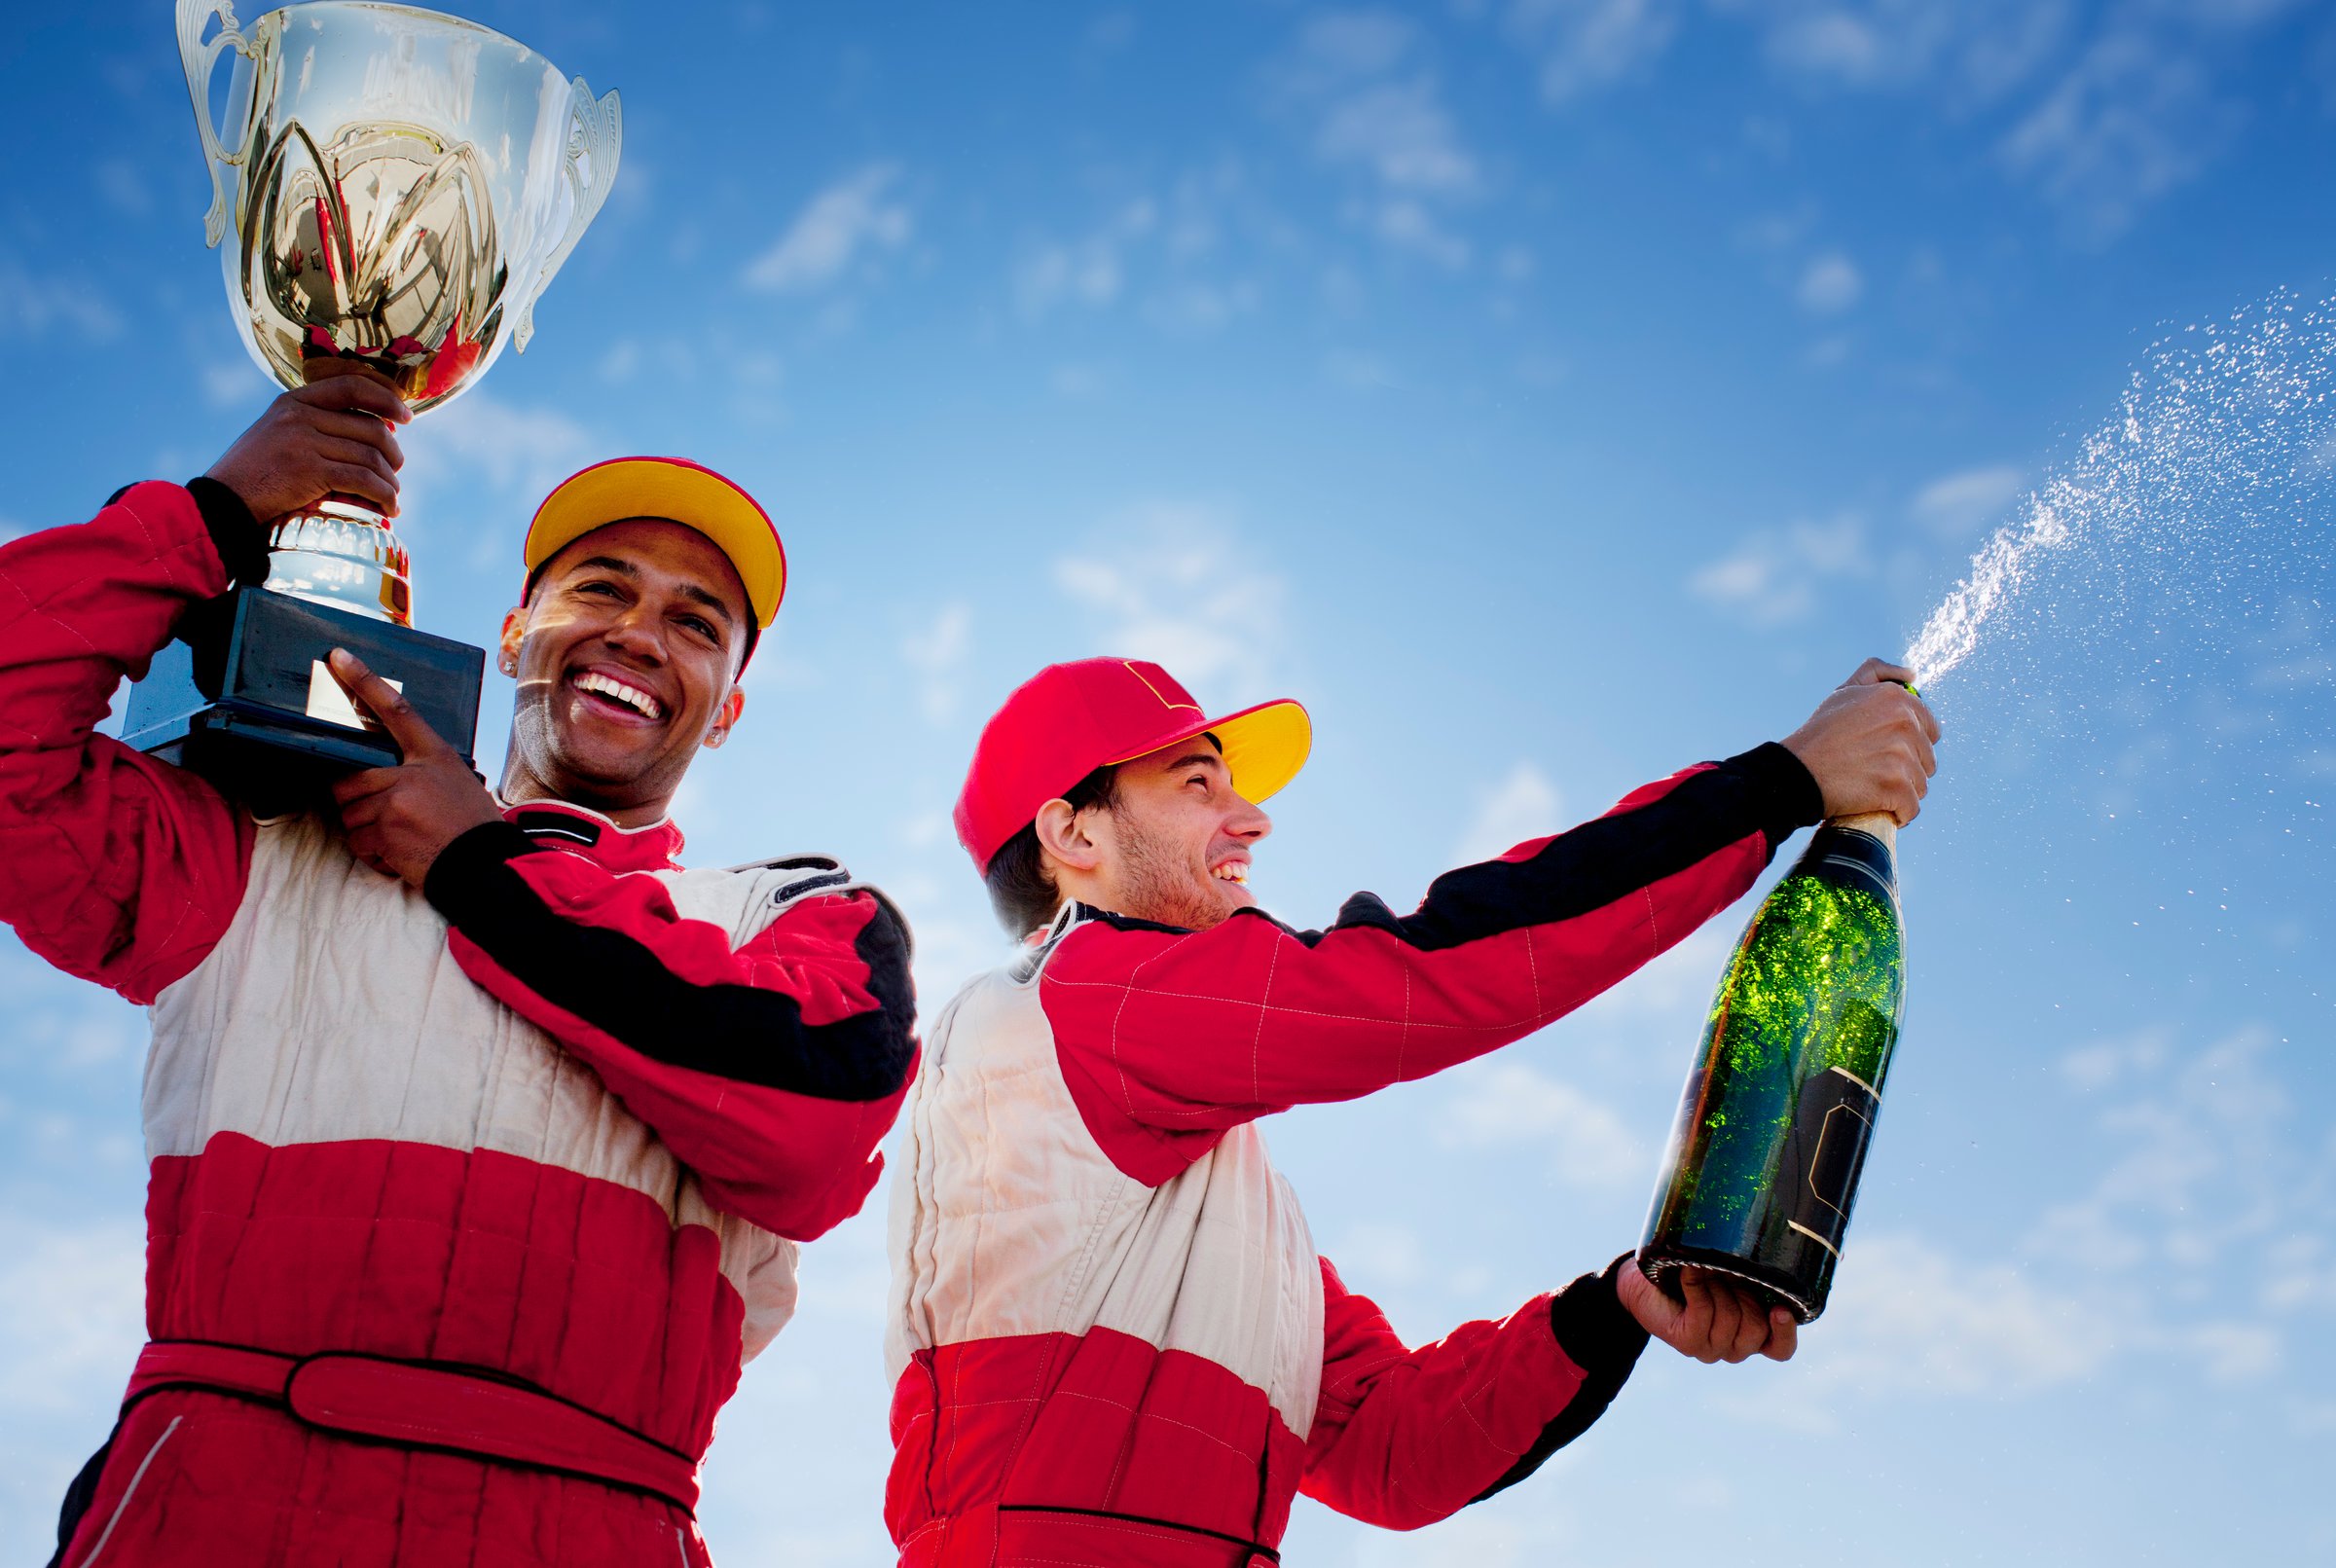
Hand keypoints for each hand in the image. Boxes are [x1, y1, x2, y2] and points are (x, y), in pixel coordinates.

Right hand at [203, 364, 410, 522]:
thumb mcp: (278, 434)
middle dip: (392, 453)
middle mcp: (300, 415)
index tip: (406, 415)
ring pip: (371, 457)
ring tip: (392, 496)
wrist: (222, 502)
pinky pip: (363, 480)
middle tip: (395, 471)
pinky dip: (383, 496)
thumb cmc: (255, 475)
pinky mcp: (309, 470)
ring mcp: (304, 441)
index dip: (386, 398)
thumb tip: (378, 430)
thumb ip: (316, 425)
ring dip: (390, 481)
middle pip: (371, 428)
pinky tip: (389, 508)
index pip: (351, 386)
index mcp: (294, 401)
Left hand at [327, 649, 501, 885]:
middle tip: (384, 818)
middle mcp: (412, 773)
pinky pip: (356, 840)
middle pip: (350, 779)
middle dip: (356, 803)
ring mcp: (396, 800)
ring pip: (349, 813)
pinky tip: (399, 855)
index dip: (365, 682)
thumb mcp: (457, 783)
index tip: (339, 658)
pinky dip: (371, 853)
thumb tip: (382, 773)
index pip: (396, 710)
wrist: (486, 867)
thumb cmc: (472, 827)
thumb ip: (420, 771)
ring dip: (366, 832)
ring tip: (401, 840)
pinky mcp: (385, 830)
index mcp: (434, 755)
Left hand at [1617, 1257, 1798, 1363]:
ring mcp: (1710, 1350)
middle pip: (1757, 1328)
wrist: (1642, 1281)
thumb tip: (1775, 1263)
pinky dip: (1697, 1286)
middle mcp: (1735, 1349)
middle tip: (1724, 1272)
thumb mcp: (1732, 1274)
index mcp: (1753, 1337)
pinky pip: (1703, 1311)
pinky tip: (1689, 1272)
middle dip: (1743, 1292)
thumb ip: (1754, 1278)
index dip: (1785, 1332)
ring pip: (1730, 1317)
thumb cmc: (1695, 1272)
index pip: (1781, 1350)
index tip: (1780, 1308)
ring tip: (1703, 1271)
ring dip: (1717, 1285)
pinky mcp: (1687, 1342)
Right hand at [1779, 657, 1940, 824]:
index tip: (1889, 752)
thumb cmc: (1820, 732)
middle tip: (1876, 772)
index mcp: (1896, 699)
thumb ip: (1878, 672)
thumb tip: (1912, 675)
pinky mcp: (1895, 787)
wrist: (1797, 770)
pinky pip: (1912, 808)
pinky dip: (1899, 814)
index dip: (1911, 743)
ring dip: (1902, 792)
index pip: (1930, 728)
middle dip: (1907, 769)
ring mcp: (1901, 757)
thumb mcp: (1845, 691)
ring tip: (1874, 790)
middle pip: (1927, 758)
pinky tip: (1881, 809)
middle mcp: (1904, 724)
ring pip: (1921, 785)